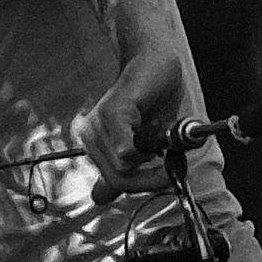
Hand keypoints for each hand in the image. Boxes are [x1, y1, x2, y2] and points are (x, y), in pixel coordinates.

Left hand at [73, 43, 187, 197]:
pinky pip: (125, 148)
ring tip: (163, 136)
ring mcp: (99, 124)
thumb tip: (99, 199)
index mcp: (95, 145)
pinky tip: (154, 131)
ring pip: (123, 169)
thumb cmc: (152, 100)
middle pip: (117, 180)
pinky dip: (143, 148)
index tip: (164, 180)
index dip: (140, 187)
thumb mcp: (143, 142)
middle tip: (171, 170)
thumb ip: (122, 169)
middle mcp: (90, 136)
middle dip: (149, 180)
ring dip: (151, 160)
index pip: (110, 185)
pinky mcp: (113, 111)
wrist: (157, 63)